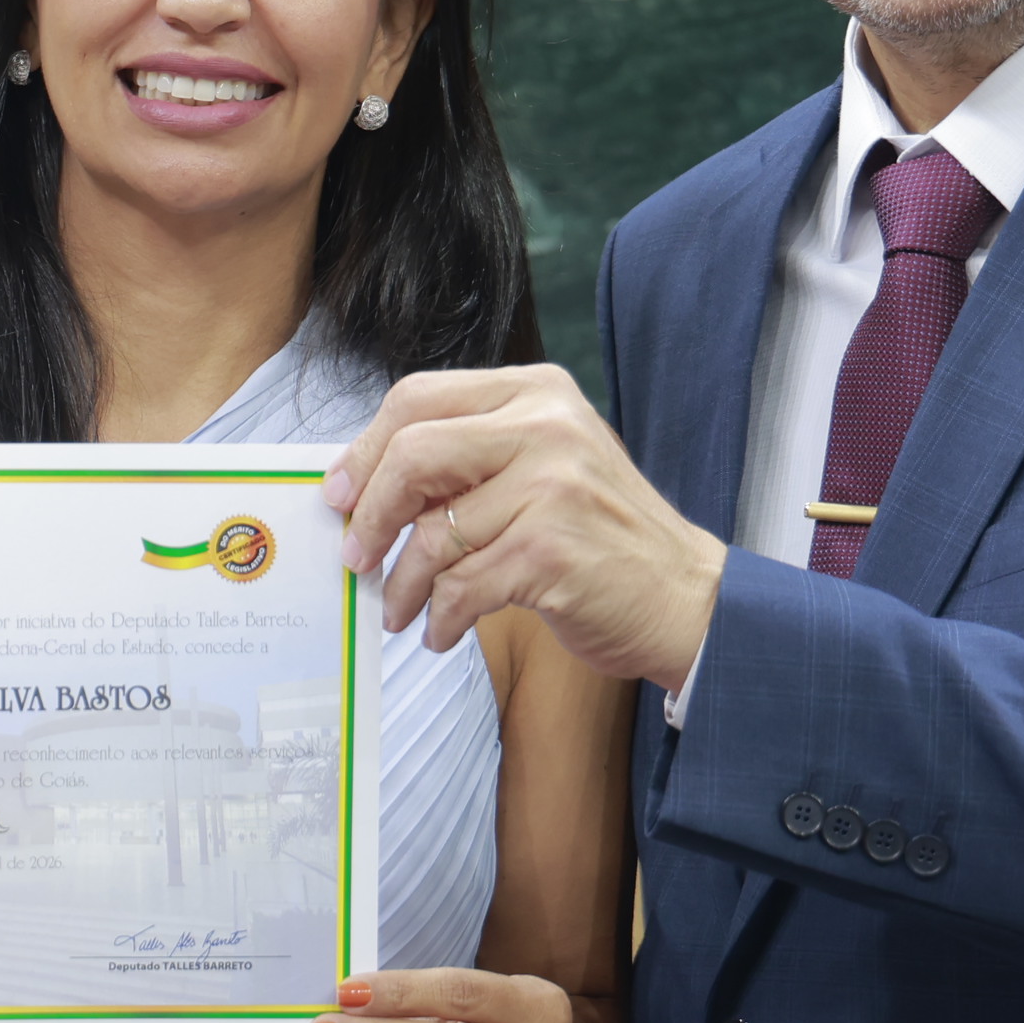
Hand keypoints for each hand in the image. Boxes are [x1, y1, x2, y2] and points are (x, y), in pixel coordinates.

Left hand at [320, 365, 727, 684]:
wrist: (685, 597)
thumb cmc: (599, 537)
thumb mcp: (541, 466)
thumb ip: (467, 459)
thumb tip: (362, 484)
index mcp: (535, 392)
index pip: (417, 399)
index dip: (364, 451)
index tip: (339, 495)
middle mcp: (546, 426)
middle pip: (413, 453)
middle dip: (368, 515)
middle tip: (355, 557)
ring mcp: (552, 486)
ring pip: (433, 533)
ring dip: (403, 584)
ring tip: (401, 610)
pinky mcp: (552, 550)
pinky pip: (461, 587)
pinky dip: (440, 618)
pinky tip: (444, 630)